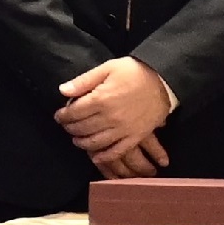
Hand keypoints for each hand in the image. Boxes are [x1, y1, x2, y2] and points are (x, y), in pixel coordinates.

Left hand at [60, 55, 176, 169]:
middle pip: (82, 129)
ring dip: (82, 143)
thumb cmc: (134, 72)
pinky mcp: (135, 136)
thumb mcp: (108, 68)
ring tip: (77, 139)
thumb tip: (63, 91)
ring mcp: (123, 129)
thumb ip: (84, 81)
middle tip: (67, 126)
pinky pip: (116, 151)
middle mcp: (110, 117)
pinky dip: (104, 157)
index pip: (74, 113)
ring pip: (95, 143)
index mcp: (102, 99)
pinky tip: (96, 156)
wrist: (164, 80)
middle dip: (70, 128)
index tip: (60, 115)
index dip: (63, 115)